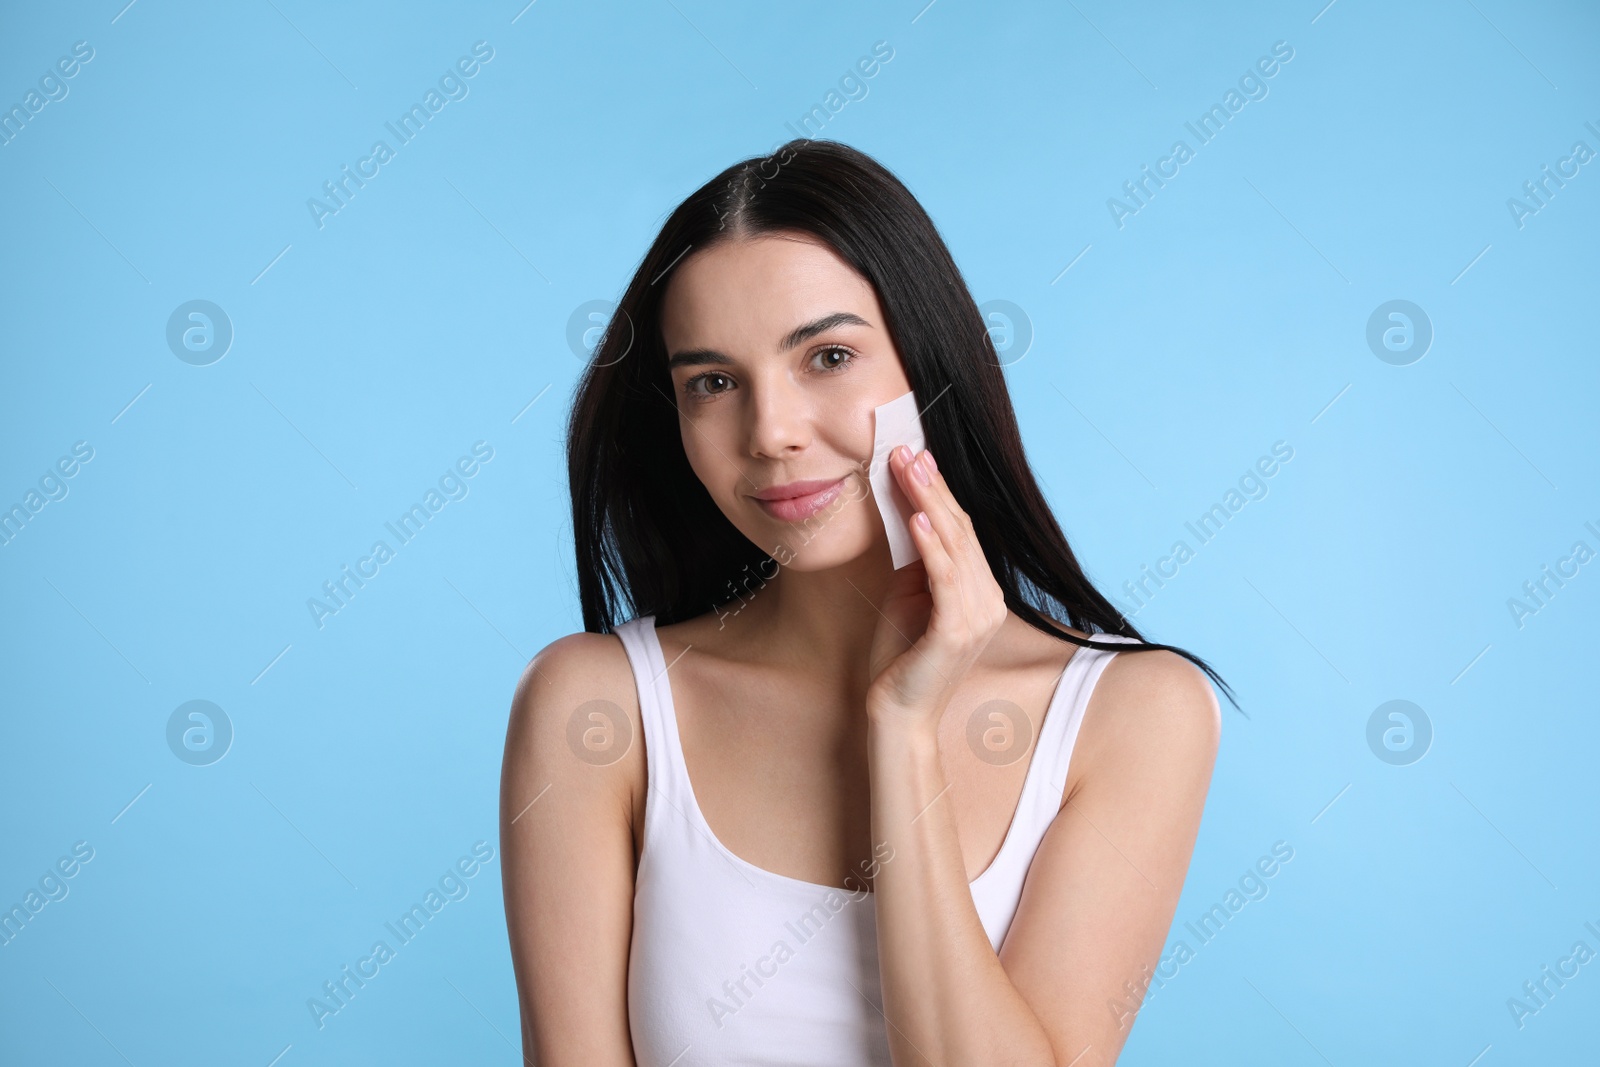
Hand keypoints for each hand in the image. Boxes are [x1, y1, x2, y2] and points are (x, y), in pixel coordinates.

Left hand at [865, 445, 1007, 727]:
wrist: (898, 714)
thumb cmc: (899, 658)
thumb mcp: (907, 596)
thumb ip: (916, 561)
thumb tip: (911, 512)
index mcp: (981, 593)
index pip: (962, 532)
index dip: (938, 492)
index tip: (915, 457)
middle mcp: (988, 601)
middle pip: (962, 531)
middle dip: (932, 487)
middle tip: (908, 451)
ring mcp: (977, 617)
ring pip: (955, 546)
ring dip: (929, 503)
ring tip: (907, 470)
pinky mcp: (957, 632)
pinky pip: (946, 578)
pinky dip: (932, 545)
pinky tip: (917, 518)